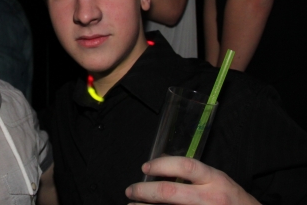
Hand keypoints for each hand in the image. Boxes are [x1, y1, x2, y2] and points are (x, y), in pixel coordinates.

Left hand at [125, 157, 259, 204]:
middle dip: (145, 191)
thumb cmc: (232, 199)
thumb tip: (161, 164)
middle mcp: (210, 198)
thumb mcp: (218, 180)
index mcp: (215, 179)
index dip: (162, 165)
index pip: (186, 166)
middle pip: (170, 192)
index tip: (144, 168)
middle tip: (130, 190)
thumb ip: (194, 173)